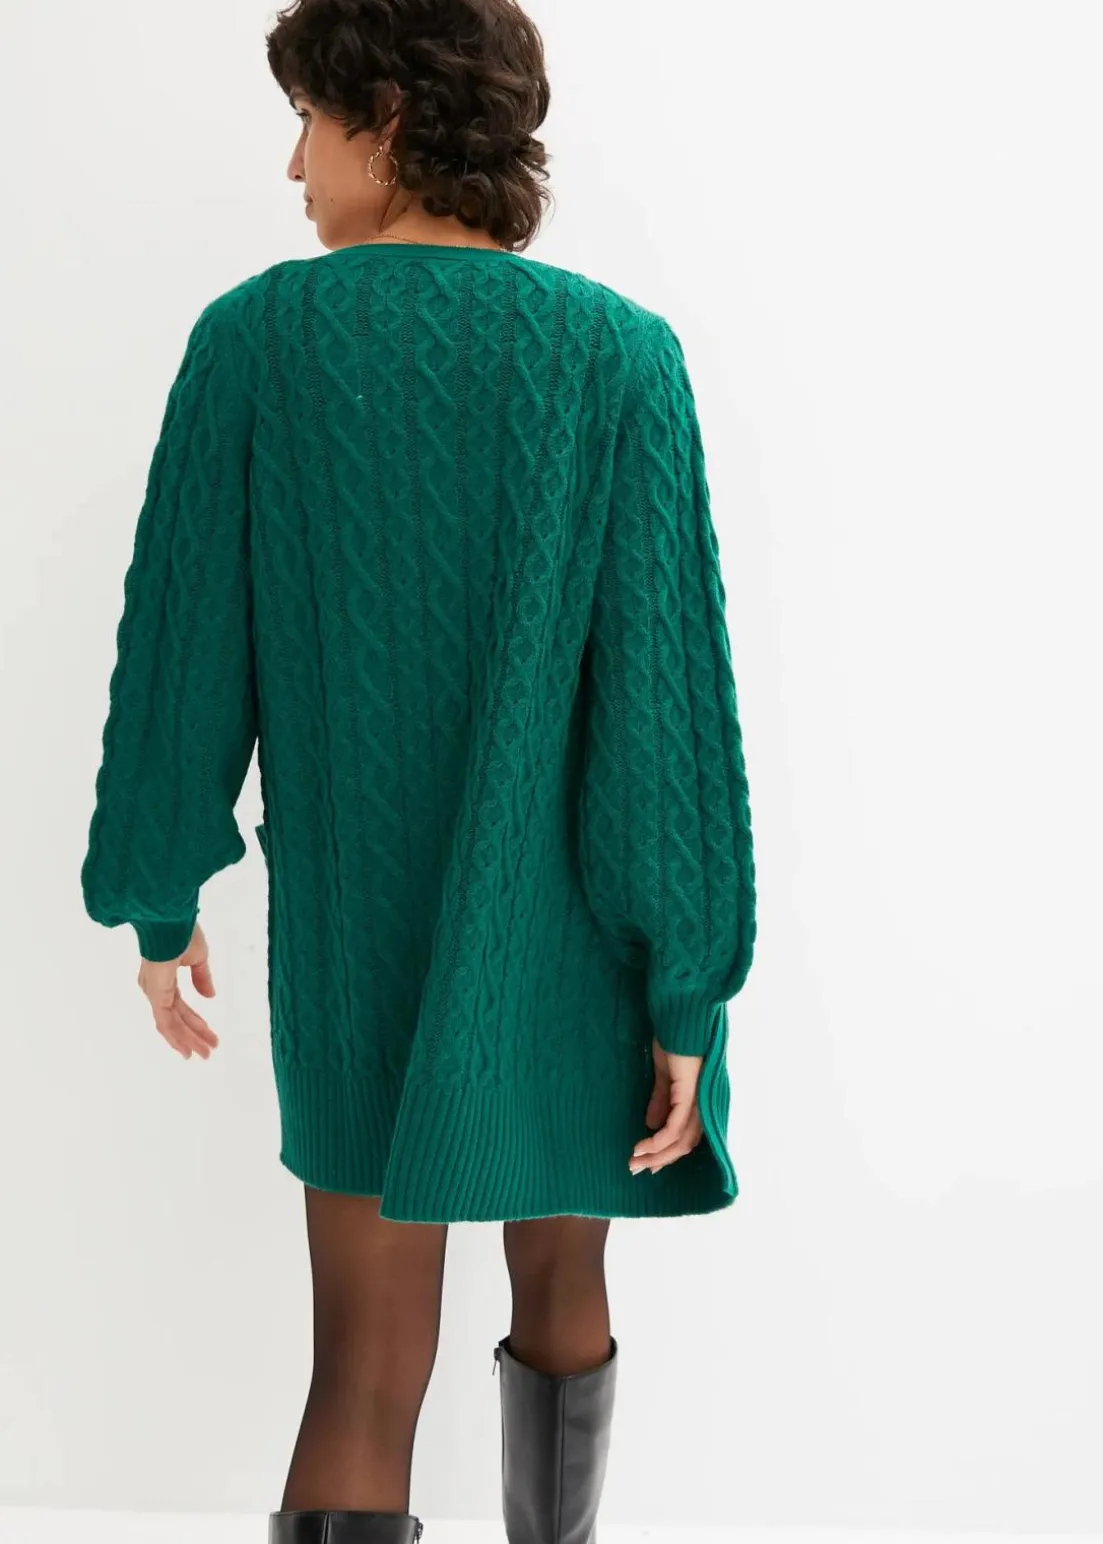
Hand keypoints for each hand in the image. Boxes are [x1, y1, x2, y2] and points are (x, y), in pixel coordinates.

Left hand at [137, 921, 219, 1059]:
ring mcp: (154, 993)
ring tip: (204, 1054)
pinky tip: (187, 1050)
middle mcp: (156, 988)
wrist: (171, 922)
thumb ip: (203, 978)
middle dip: (194, 1035)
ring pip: (171, 1024)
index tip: (211, 1036)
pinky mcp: (156, 995)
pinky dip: (177, 1038)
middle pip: (176, 1019)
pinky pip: (166, 1022)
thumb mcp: (198, 957)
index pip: (180, 1006)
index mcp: (163, 978)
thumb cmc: (183, 932)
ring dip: (188, 1040)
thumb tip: (210, 996)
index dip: (196, 1022)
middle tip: (209, 1051)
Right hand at [629, 1037, 703, 1174]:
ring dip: (657, 1154)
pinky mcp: (689, 1093)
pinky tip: (644, 1146)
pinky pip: (676, 1126)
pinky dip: (660, 1140)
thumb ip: (661, 1099)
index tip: (647, 1161)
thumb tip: (651, 1124)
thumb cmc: (675, 1040)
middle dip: (660, 1159)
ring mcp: (698, 1099)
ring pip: (681, 1140)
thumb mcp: (665, 1075)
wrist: (679, 1018)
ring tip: (635, 1160)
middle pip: (685, 1144)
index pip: (688, 1135)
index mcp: (699, 1099)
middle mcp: (703, 1103)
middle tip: (636, 1167)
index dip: (669, 1151)